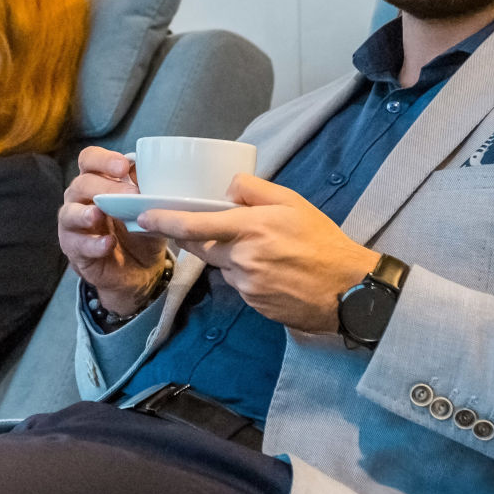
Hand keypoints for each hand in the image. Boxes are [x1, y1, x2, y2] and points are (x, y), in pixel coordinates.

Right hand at [58, 146, 172, 316]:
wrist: (140, 270)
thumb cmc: (139, 228)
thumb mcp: (149, 207)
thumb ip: (147, 188)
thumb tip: (154, 170)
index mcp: (97, 180)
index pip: (89, 159)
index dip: (103, 159)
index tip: (123, 166)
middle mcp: (79, 199)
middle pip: (81, 183)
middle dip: (105, 187)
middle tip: (130, 195)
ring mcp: (73, 225)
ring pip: (69, 213)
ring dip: (85, 213)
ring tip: (99, 215)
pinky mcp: (74, 250)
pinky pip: (78, 245)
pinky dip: (93, 244)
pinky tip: (108, 244)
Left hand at [135, 174, 381, 333]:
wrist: (349, 290)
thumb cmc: (323, 242)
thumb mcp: (294, 202)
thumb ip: (256, 189)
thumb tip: (227, 188)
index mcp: (250, 228)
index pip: (195, 225)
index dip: (165, 221)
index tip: (144, 216)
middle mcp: (243, 258)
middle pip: (200, 248)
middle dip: (193, 237)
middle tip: (199, 227)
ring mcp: (247, 285)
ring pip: (222, 266)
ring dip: (228, 256)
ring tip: (263, 251)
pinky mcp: (254, 304)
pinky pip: (238, 284)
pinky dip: (245, 274)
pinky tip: (271, 270)